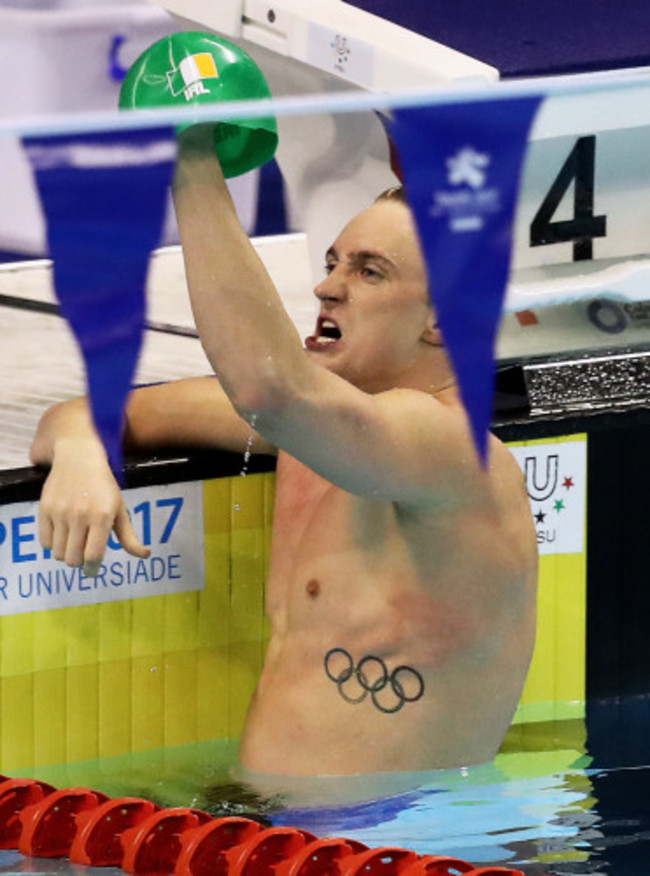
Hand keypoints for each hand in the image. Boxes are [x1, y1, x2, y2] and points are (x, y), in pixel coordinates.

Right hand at [38, 438, 149, 576]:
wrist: (78, 458)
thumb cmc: (104, 487)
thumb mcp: (120, 509)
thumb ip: (129, 537)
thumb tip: (145, 555)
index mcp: (102, 517)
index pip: (93, 555)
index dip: (92, 569)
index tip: (92, 571)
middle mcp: (80, 515)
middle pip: (73, 558)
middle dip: (80, 562)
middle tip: (84, 554)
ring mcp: (60, 512)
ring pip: (58, 553)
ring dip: (66, 554)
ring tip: (74, 542)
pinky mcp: (44, 509)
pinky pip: (44, 542)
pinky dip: (53, 544)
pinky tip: (62, 533)